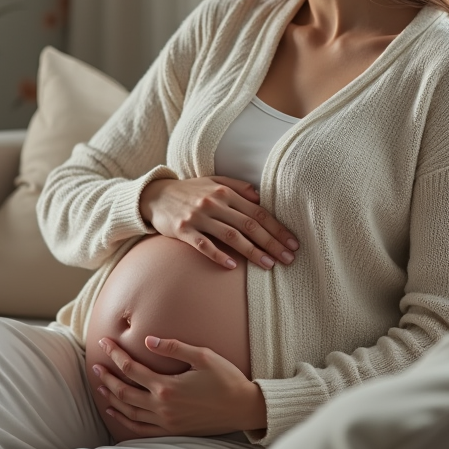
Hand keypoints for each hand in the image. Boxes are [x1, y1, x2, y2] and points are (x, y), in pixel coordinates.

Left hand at [92, 335, 266, 437]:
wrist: (243, 408)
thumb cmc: (226, 378)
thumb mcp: (203, 356)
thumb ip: (174, 347)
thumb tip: (147, 340)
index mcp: (167, 387)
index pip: (131, 368)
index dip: (115, 354)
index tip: (105, 342)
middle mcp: (162, 406)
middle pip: (124, 391)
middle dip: (107, 376)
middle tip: (95, 364)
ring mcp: (165, 421)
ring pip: (128, 411)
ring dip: (111, 397)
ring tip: (100, 385)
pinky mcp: (171, 430)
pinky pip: (139, 429)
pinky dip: (123, 420)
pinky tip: (115, 411)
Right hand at [139, 176, 298, 269]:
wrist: (156, 195)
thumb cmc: (189, 191)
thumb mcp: (213, 182)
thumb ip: (237, 187)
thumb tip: (260, 196)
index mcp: (224, 192)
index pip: (257, 212)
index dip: (277, 228)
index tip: (292, 242)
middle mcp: (213, 203)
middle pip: (248, 225)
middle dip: (271, 242)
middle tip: (288, 258)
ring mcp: (197, 217)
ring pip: (231, 236)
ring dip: (252, 251)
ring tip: (269, 264)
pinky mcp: (183, 230)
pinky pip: (204, 245)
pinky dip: (219, 255)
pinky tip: (233, 266)